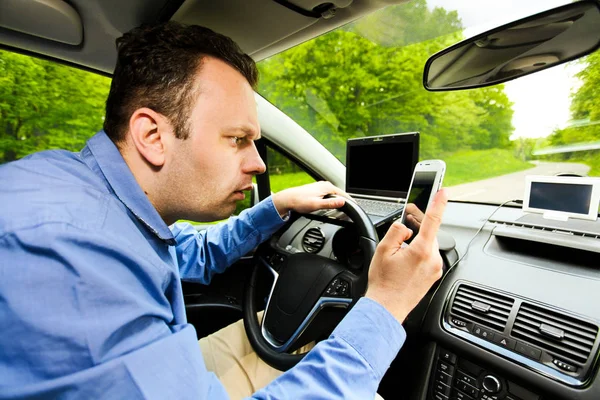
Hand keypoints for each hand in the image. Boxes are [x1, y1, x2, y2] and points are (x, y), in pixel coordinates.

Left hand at [271, 181, 347, 216]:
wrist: (288, 199)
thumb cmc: (299, 201)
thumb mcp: (316, 204)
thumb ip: (330, 203)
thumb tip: (342, 202)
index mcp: (327, 187)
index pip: (343, 194)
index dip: (350, 201)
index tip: (356, 207)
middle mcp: (324, 185)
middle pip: (340, 194)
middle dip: (345, 202)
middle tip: (351, 211)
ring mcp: (321, 188)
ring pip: (334, 195)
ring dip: (339, 202)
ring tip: (343, 210)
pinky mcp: (317, 191)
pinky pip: (329, 196)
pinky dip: (333, 201)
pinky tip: (333, 206)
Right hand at [365, 189, 447, 322]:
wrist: (387, 308)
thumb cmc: (383, 283)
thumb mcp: (383, 250)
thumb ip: (396, 231)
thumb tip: (405, 228)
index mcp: (421, 251)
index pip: (433, 220)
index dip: (438, 203)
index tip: (444, 192)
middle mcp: (433, 259)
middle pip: (428, 234)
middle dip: (416, 228)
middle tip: (403, 228)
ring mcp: (435, 269)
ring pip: (427, 246)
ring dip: (416, 243)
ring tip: (398, 255)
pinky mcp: (434, 276)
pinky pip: (428, 257)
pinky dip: (418, 254)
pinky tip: (404, 264)